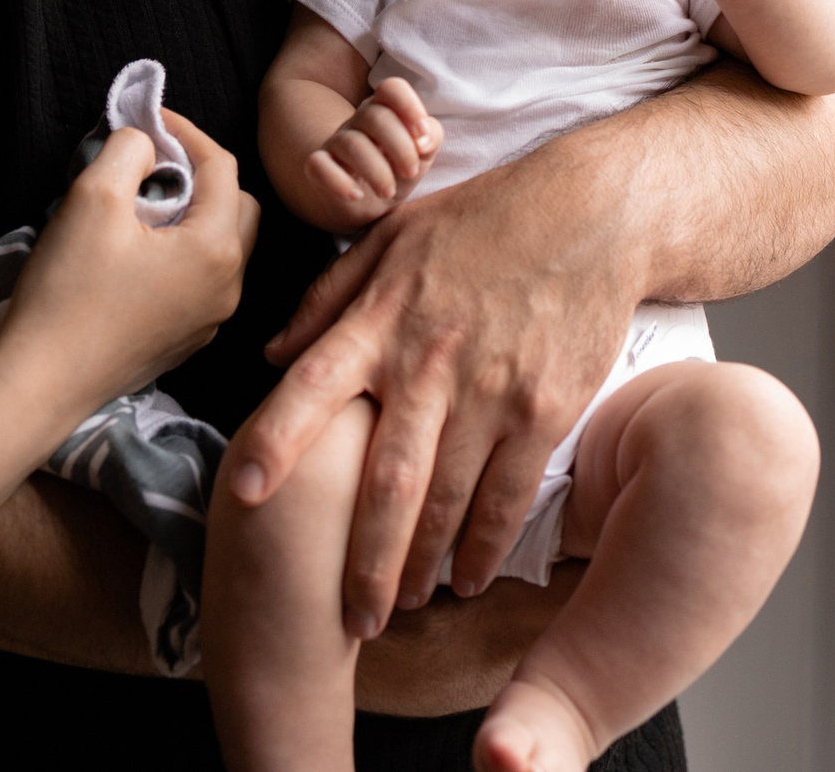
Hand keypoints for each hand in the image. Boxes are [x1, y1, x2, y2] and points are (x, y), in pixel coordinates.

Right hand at [0, 111, 257, 407]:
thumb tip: (146, 142)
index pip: (221, 165)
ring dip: (190, 214)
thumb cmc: (67, 292)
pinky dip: (179, 252)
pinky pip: (199, 279)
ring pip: (220, 244)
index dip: (185, 131)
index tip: (147, 119)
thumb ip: (129, 151)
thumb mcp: (92, 198)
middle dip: (199, 174)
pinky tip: (134, 252)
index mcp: (217, 249)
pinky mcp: (186, 340)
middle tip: (149, 164)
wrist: (41, 384)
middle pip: (236, 205)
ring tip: (138, 206)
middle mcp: (229, 286)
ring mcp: (210, 319)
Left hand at [217, 146, 636, 639]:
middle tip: (350, 620)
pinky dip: (485, 545)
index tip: (243, 490)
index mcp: (381, 319)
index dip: (276, 439)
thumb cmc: (483, 222)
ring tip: (402, 607)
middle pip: (385, 481)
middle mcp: (429, 363)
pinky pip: (508, 493)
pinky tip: (468, 577)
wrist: (590, 214)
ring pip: (446, 501)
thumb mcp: (393, 238)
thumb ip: (329, 299)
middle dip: (364, 562)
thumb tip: (273, 353)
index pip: (313, 386)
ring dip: (422, 566)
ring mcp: (490, 390)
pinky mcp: (544, 407)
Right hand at [305, 77, 440, 221]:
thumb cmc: (398, 169)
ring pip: (351, 143)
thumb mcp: (422, 154)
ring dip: (376, 171)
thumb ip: (431, 137)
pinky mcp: (319, 167)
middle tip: (409, 173)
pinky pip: (318, 165)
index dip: (409, 106)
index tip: (422, 136)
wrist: (369, 203)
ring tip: (388, 191)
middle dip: (400, 147)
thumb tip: (423, 139)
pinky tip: (356, 195)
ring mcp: (336, 142)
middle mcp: (358, 121)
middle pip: (374, 116)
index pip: (391, 88)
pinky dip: (338, 182)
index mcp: (385, 110)